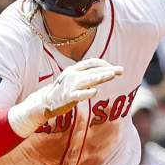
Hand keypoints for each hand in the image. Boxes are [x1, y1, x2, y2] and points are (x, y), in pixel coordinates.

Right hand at [8, 58, 122, 135]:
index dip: (104, 64)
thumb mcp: (73, 79)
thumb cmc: (62, 91)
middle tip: (120, 71)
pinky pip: (78, 95)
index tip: (114, 69)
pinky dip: (87, 93)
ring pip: (88, 80)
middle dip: (108, 70)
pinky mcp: (67, 98)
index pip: (92, 63)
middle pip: (93, 70)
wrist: (44, 102)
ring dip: (101, 77)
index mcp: (74, 69)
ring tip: (112, 75)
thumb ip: (86, 75)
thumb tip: (103, 72)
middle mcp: (72, 75)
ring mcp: (70, 86)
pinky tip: (95, 92)